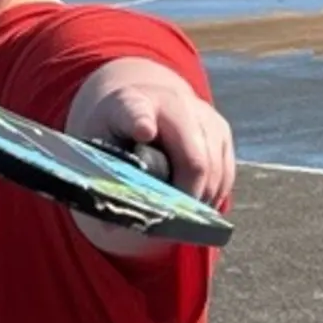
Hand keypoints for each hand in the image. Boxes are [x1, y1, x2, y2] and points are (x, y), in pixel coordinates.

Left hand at [71, 63, 235, 212]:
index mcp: (129, 104)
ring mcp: (202, 115)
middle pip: (193, 160)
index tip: (144, 131)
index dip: (140, 121)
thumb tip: (115, 226)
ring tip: (182, 214)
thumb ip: (105, 180)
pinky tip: (195, 202)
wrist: (142, 96)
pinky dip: (213, 194)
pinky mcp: (221, 128)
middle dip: (186, 197)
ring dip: (201, 200)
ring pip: (214, 170)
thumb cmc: (114, 131)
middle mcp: (172, 103)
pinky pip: (225, 173)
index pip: (136, 112)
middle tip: (172, 219)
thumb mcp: (98, 147)